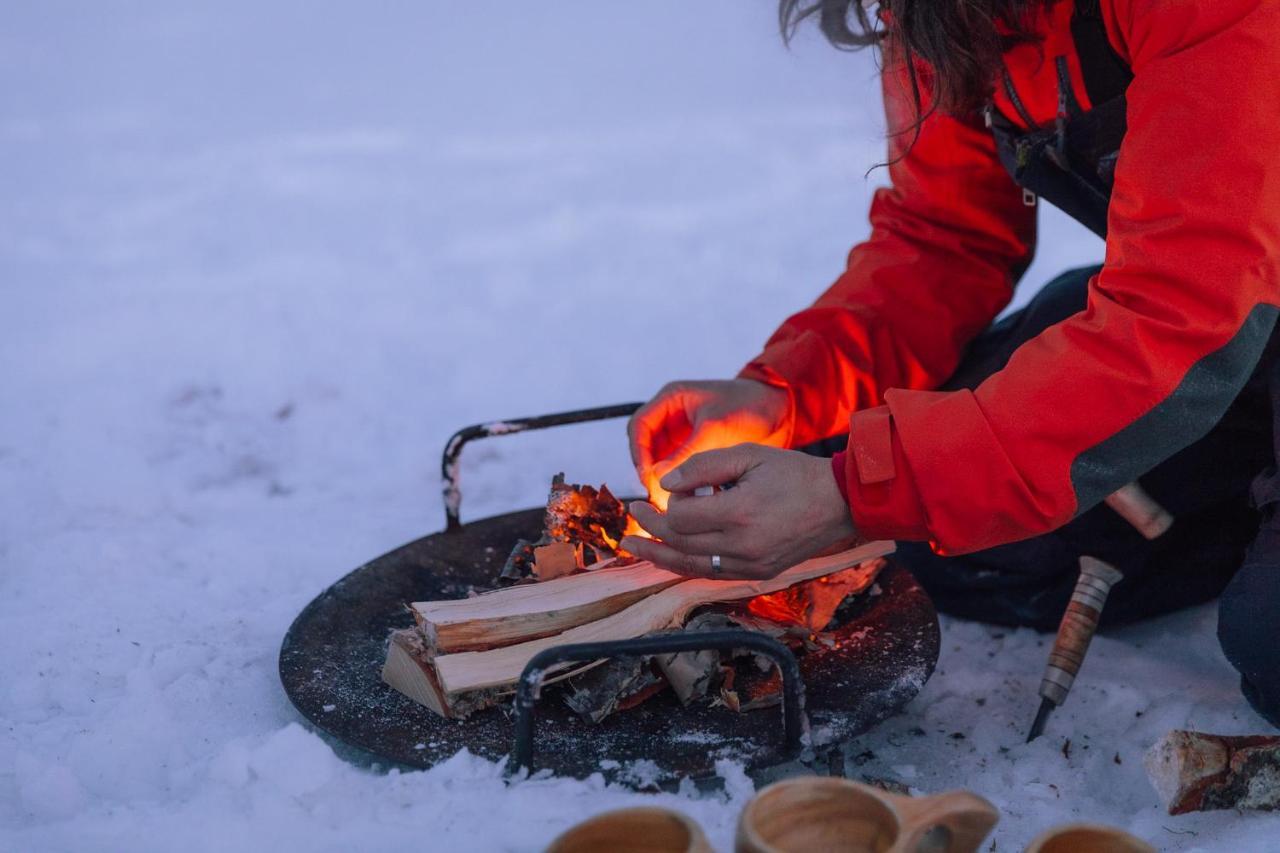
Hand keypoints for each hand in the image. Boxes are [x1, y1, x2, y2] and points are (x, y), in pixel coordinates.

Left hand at [620, 443, 858, 579]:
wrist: (838, 502)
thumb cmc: (793, 473)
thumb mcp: (748, 455)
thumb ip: (703, 466)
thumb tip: (664, 484)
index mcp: (739, 513)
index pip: (681, 517)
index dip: (667, 503)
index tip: (668, 489)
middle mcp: (743, 546)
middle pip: (680, 543)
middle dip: (652, 528)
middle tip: (634, 512)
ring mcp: (751, 565)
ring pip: (690, 566)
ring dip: (658, 555)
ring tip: (631, 547)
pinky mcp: (758, 574)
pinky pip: (711, 574)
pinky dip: (685, 566)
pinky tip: (666, 557)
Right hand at [628, 379, 790, 508]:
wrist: (779, 411)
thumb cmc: (749, 407)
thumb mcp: (717, 428)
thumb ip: (688, 451)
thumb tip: (659, 477)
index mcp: (672, 399)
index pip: (639, 426)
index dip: (638, 452)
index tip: (647, 476)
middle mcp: (672, 416)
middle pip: (645, 446)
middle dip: (648, 469)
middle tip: (657, 494)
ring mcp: (683, 434)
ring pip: (660, 460)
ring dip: (663, 479)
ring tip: (671, 501)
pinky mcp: (695, 450)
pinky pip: (678, 468)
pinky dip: (680, 483)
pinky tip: (686, 498)